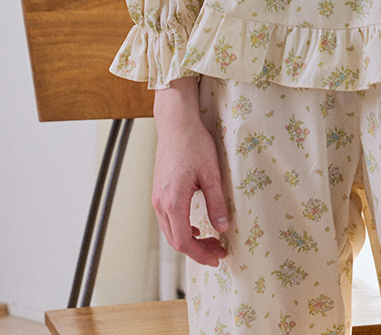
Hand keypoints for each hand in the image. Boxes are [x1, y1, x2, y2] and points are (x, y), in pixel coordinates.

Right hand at [152, 77, 229, 266]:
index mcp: (173, 201)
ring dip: (189, 240)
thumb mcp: (211, 173)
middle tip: (219, 251)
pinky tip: (196, 225)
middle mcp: (161, 203)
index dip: (201, 255)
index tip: (217, 258)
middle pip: (176, 241)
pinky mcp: (158, 191)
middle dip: (198, 251)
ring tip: (211, 240)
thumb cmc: (194, 143)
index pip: (185, 242)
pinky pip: (167, 220)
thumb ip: (217, 203)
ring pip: (170, 231)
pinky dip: (181, 228)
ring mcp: (157, 197)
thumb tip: (223, 228)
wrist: (176, 122)